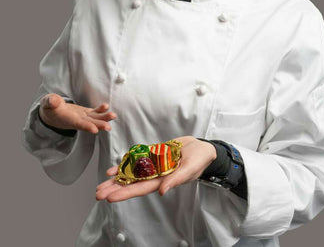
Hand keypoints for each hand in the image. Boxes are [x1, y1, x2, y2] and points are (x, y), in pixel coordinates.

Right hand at [39, 93, 116, 133]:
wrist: (52, 112)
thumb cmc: (49, 108)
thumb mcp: (47, 103)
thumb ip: (50, 102)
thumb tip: (52, 101)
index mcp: (67, 120)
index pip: (78, 124)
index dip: (86, 126)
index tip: (95, 130)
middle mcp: (76, 120)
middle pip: (89, 124)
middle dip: (99, 125)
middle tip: (108, 127)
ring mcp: (82, 116)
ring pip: (94, 118)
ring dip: (104, 118)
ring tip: (113, 116)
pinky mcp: (85, 112)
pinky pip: (94, 112)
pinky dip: (101, 110)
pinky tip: (106, 106)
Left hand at [95, 136, 216, 201]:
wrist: (202, 147)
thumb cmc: (199, 160)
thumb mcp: (189, 169)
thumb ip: (175, 180)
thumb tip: (161, 192)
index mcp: (163, 180)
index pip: (140, 189)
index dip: (124, 193)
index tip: (110, 198)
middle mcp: (155, 175)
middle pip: (131, 183)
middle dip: (115, 188)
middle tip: (98, 193)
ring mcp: (153, 165)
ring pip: (131, 173)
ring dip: (116, 178)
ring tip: (101, 184)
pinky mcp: (153, 155)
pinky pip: (136, 161)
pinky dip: (125, 164)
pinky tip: (114, 169)